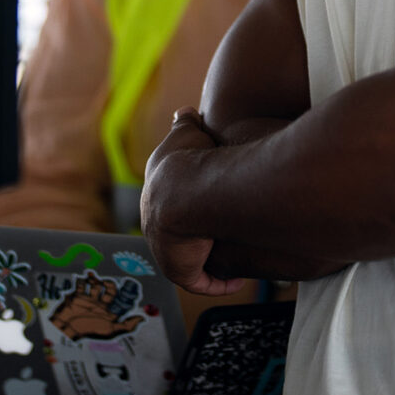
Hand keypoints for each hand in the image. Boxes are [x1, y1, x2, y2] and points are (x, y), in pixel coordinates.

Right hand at [48, 274, 143, 340]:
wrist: (65, 330)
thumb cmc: (88, 332)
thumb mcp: (110, 331)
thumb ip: (127, 325)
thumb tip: (143, 318)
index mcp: (110, 313)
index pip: (122, 301)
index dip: (128, 294)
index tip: (132, 285)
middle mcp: (101, 305)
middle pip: (110, 289)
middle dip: (110, 284)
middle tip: (107, 281)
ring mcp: (89, 300)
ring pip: (96, 285)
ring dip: (95, 279)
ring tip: (92, 276)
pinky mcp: (77, 296)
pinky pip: (81, 284)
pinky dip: (81, 279)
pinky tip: (82, 278)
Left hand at [140, 108, 248, 297]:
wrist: (184, 190)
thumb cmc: (189, 159)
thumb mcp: (186, 134)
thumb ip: (185, 124)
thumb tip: (186, 111)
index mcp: (158, 196)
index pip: (172, 207)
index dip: (193, 208)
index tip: (212, 210)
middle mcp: (156, 226)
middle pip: (180, 237)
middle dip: (202, 239)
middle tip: (228, 238)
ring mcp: (167, 250)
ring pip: (191, 260)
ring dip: (211, 261)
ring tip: (237, 263)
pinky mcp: (180, 270)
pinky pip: (200, 282)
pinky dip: (217, 283)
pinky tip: (236, 280)